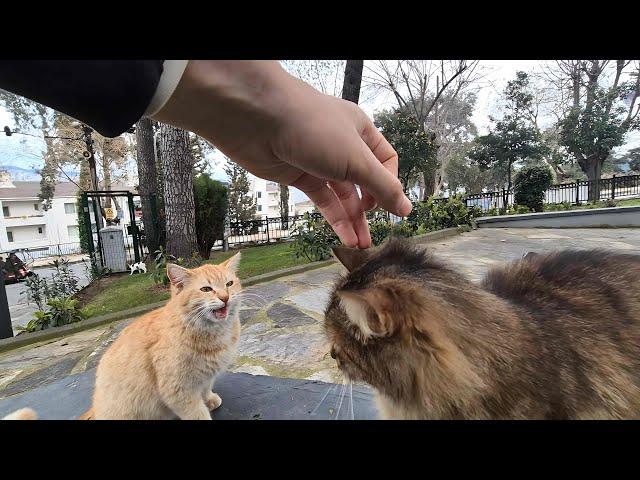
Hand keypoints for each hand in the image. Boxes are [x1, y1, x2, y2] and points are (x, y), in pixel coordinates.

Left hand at [152, 60, 411, 247]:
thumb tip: (406, 209)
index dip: (390, 186)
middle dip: (370, 210)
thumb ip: (383, 187)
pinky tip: (344, 237)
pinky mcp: (298, 174)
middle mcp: (342, 145)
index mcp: (361, 131)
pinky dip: (333, 218)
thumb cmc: (313, 128)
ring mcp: (319, 160)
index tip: (389, 209)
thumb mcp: (356, 159)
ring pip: (342, 195)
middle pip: (363, 183)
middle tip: (373, 237)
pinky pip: (322, 200)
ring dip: (352, 221)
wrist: (258, 118)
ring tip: (361, 247)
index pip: (386, 162)